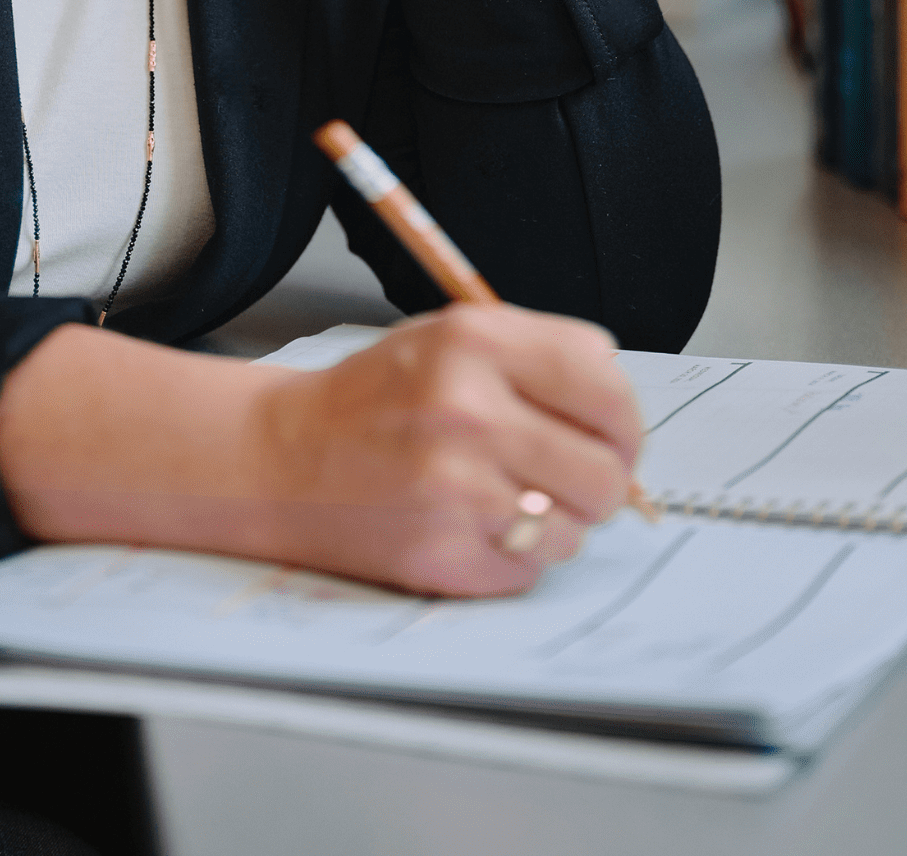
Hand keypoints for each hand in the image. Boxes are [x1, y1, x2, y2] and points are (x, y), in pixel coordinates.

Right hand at [248, 304, 642, 595]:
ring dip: (554, 520)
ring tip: (505, 496)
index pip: (606, 383)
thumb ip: (539, 358)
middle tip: (567, 475)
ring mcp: (456, 488)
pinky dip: (515, 554)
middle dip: (599, 480)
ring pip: (574, 527)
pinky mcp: (444, 554)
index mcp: (475, 341)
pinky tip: (473, 524)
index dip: (623, 419)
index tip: (613, 434)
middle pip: (606, 471)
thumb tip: (621, 414)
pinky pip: (531, 568)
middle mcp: (469, 409)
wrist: (283, 457)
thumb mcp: (450, 338)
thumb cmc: (376, 399)